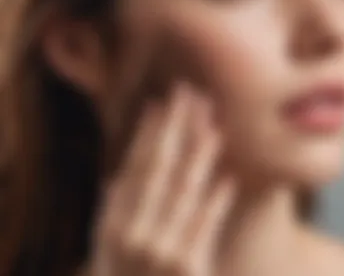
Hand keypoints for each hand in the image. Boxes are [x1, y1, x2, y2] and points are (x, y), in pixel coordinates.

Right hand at [89, 83, 236, 275]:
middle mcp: (134, 231)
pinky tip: (230, 177)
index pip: (134, 165)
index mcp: (114, 222)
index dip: (147, 132)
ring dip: (199, 153)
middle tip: (186, 93)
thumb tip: (116, 175)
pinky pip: (205, 226)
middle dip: (174, 126)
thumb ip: (112, 211)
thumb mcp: (107, 249)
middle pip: (159, 165)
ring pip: (184, 188)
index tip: (159, 102)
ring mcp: (161, 250)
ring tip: (213, 122)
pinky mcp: (189, 269)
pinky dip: (217, 200)